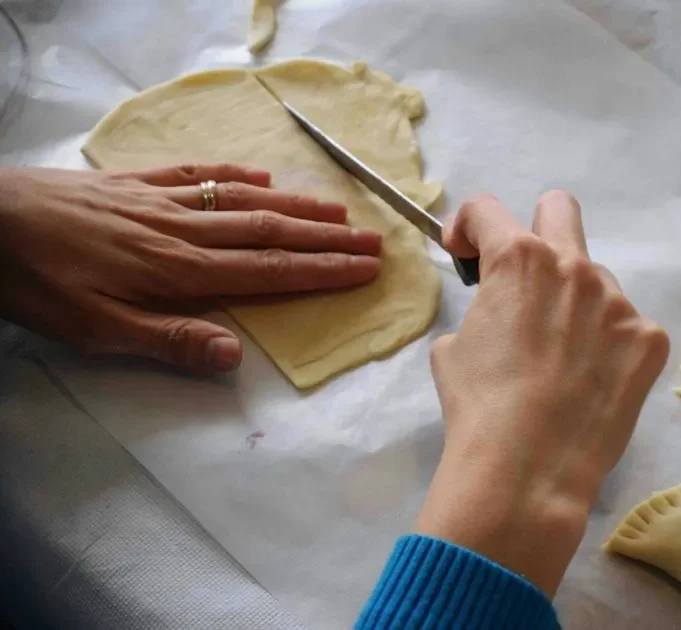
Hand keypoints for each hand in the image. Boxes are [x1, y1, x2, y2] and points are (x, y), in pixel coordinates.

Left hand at [0, 164, 381, 371]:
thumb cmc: (36, 283)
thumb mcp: (94, 330)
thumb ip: (167, 340)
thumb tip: (235, 355)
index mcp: (179, 270)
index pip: (267, 270)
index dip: (322, 271)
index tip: (365, 268)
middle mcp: (183, 230)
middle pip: (269, 232)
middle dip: (326, 238)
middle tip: (374, 239)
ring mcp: (160, 200)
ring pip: (243, 201)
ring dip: (296, 207)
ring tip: (338, 210)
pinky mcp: (134, 183)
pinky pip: (197, 174)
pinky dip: (235, 175)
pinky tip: (261, 177)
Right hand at [416, 191, 669, 596]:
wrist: (528, 470)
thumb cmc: (478, 408)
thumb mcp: (451, 350)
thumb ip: (478, 311)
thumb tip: (495, 316)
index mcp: (518, 259)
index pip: (487, 210)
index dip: (467, 227)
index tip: (465, 254)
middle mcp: (574, 267)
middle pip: (559, 210)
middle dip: (535, 229)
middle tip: (526, 277)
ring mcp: (618, 303)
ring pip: (596, 282)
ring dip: (575, 304)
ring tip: (560, 361)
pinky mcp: (649, 340)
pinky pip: (625, 328)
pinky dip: (607, 346)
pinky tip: (591, 383)